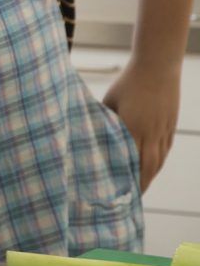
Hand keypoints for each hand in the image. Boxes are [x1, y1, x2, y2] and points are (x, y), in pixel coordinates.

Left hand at [103, 59, 180, 191]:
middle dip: (140, 184)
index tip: (119, 190)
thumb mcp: (110, 100)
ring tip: (141, 187)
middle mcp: (150, 134)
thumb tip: (95, 134)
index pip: (129, 161)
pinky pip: (165, 151)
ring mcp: (163, 131)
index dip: (125, 177)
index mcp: (132, 128)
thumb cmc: (128, 82)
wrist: (158, 67)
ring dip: (150, 176)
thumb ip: (105, 120)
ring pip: (158, 161)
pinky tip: (152, 168)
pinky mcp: (170, 127)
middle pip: (147, 167)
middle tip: (131, 198)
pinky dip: (158, 162)